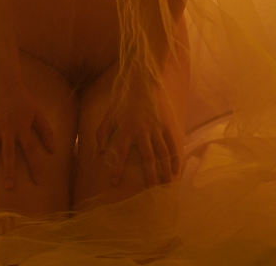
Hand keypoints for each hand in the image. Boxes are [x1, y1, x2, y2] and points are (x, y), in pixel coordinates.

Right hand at [0, 73, 54, 189]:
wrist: (3, 82)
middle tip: (9, 187)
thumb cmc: (22, 99)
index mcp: (22, 127)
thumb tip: (53, 151)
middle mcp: (7, 129)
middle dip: (9, 171)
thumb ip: (46, 131)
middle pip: (8, 153)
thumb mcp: (38, 112)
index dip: (35, 166)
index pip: (31, 150)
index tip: (38, 182)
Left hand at [95, 71, 181, 187]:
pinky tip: (176, 170)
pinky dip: (174, 157)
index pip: (120, 152)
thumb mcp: (109, 114)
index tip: (115, 183)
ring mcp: (156, 128)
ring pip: (162, 153)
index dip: (117, 168)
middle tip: (152, 193)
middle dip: (151, 176)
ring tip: (167, 186)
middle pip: (148, 158)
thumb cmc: (123, 99)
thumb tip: (99, 151)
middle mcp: (142, 131)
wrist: (142, 81)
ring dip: (165, 170)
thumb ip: (102, 132)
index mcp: (126, 129)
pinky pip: (171, 143)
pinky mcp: (165, 124)